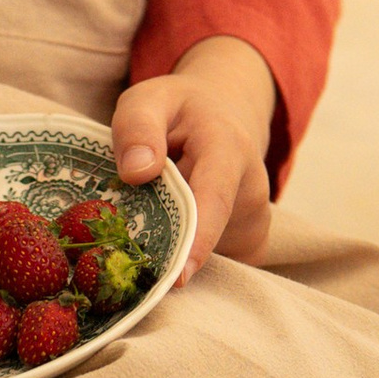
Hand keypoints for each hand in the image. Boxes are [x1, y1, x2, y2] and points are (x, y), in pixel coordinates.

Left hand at [111, 36, 275, 283]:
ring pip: (210, 255)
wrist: (223, 115)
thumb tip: (137, 172)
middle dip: (166, 253)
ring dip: (172, 251)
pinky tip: (168, 234)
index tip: (178, 278)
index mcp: (229, 148)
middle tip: (122, 260)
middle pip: (207, 236)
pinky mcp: (252, 244)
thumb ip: (137, 126)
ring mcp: (256, 221)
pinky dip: (185, 257)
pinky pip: (216, 264)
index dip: (198, 240)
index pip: (215, 199)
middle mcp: (252, 189)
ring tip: (145, 226)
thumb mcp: (150, 99)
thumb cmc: (180, 110)